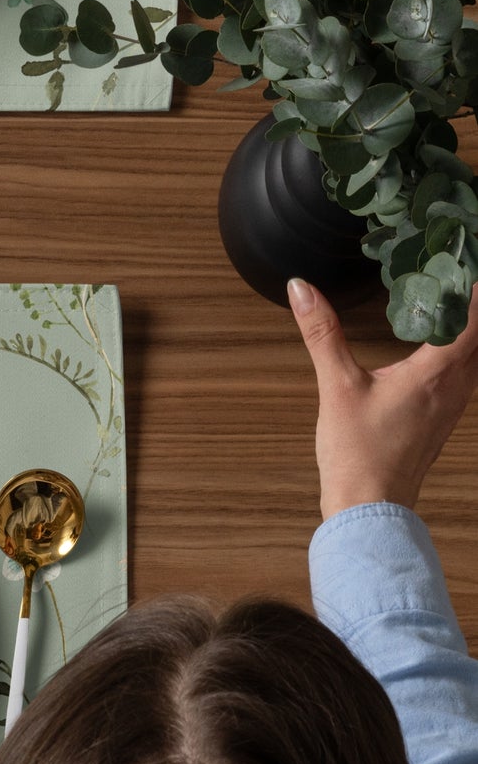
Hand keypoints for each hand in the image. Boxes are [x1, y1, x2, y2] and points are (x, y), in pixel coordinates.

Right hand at [288, 278, 477, 519]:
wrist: (369, 507)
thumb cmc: (358, 454)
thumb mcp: (336, 387)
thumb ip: (322, 334)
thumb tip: (302, 289)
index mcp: (438, 371)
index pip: (475, 314)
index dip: (472, 283)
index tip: (460, 256)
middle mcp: (457, 385)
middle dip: (472, 301)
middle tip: (453, 270)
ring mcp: (455, 403)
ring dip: (470, 325)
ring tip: (450, 299)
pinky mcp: (444, 417)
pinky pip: (467, 372)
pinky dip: (462, 349)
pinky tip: (438, 345)